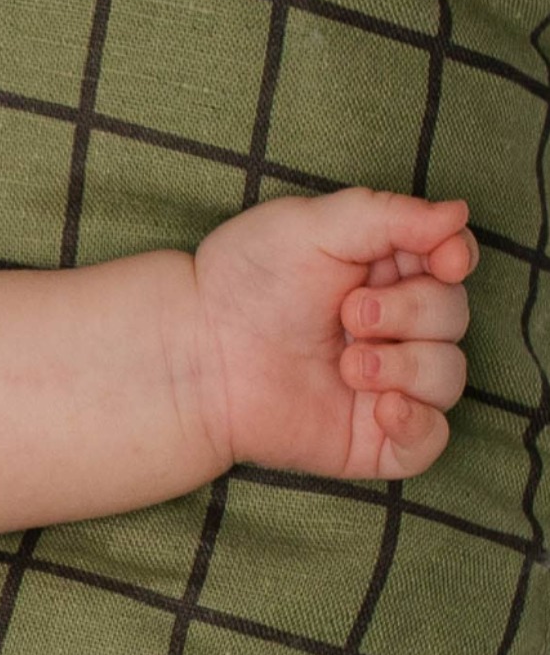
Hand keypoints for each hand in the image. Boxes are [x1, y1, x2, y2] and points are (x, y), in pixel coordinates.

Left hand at [193, 188, 475, 480]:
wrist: (196, 352)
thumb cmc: (245, 281)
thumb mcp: (313, 225)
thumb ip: (391, 215)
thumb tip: (460, 213)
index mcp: (387, 272)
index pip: (453, 263)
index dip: (458, 260)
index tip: (445, 261)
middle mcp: (396, 329)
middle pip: (453, 318)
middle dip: (412, 312)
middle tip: (349, 313)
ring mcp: (387, 385)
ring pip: (449, 377)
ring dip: (409, 365)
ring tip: (348, 364)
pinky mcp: (371, 437)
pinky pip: (430, 441)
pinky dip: (420, 424)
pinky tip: (385, 406)